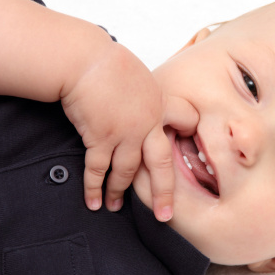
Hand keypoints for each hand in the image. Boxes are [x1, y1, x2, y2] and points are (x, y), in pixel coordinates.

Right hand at [61, 42, 173, 220]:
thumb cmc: (107, 62)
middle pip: (162, 164)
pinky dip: (94, 187)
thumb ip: (146, 95)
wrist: (84, 59)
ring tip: (113, 207)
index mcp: (160, 103)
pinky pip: (99, 169)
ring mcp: (126, 132)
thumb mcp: (139, 75)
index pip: (186, 121)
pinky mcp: (102, 137)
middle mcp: (148, 122)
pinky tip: (93, 202)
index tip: (190, 149)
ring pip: (128, 171)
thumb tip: (144, 102)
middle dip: (164, 193)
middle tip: (165, 215)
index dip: (187, 132)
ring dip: (119, 192)